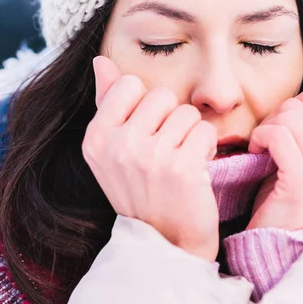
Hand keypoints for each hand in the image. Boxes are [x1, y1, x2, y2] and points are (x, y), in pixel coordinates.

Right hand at [82, 55, 219, 260]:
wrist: (165, 242)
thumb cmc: (142, 191)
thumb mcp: (113, 151)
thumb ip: (108, 104)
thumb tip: (100, 61)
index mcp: (96, 138)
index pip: (129, 84)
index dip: (146, 107)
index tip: (146, 135)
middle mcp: (118, 146)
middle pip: (161, 95)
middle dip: (171, 120)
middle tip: (167, 151)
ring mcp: (149, 157)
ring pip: (186, 112)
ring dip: (191, 134)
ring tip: (181, 161)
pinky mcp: (181, 168)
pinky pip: (205, 129)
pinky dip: (207, 147)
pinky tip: (197, 168)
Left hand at [246, 65, 302, 230]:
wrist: (278, 241)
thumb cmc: (287, 195)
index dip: (290, 110)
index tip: (279, 133)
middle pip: (300, 107)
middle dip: (275, 119)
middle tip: (265, 144)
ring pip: (288, 118)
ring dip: (265, 130)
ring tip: (261, 151)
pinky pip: (277, 134)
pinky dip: (260, 138)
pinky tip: (256, 154)